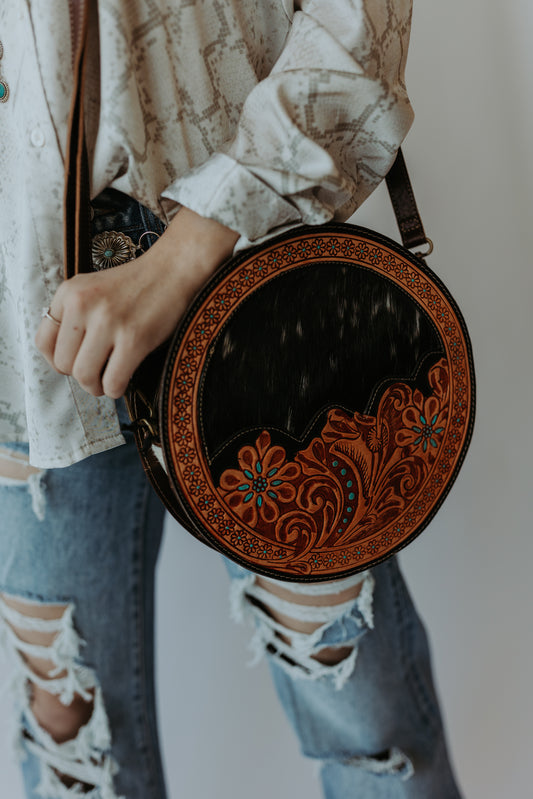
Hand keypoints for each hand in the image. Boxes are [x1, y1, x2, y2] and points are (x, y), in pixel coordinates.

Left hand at [36, 207, 238, 397]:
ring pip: (84, 376)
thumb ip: (75, 316)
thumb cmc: (137, 284)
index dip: (56, 361)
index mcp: (69, 292)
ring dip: (96, 387)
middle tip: (96, 374)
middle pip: (63, 364)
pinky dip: (115, 389)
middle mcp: (83, 305)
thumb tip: (64, 360)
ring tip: (107, 380)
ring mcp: (108, 322)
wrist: (173, 268)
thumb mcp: (94, 289)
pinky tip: (122, 380)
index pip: (43, 342)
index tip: (73, 363)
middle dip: (80, 376)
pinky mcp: (134, 338)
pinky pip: (113, 381)